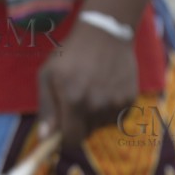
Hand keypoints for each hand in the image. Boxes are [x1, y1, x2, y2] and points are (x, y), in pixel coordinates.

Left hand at [37, 20, 137, 147]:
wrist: (105, 33)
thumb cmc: (70, 54)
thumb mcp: (47, 76)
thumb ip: (46, 109)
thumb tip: (44, 138)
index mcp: (74, 100)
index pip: (71, 140)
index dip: (64, 139)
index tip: (61, 130)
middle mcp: (97, 106)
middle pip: (86, 135)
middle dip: (77, 125)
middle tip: (75, 103)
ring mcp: (116, 103)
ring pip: (100, 125)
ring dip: (93, 116)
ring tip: (91, 90)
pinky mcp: (130, 99)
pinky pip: (116, 116)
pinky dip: (108, 109)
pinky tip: (105, 88)